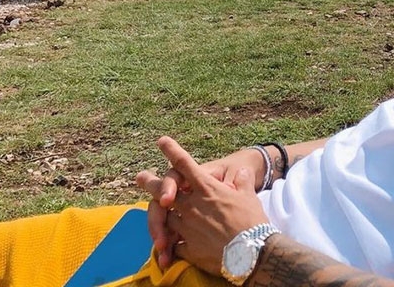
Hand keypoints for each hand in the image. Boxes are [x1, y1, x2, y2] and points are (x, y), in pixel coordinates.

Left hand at [135, 139, 263, 268]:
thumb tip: (242, 173)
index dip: (172, 151)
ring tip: (157, 218)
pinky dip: (173, 244)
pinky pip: (174, 244)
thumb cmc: (252, 221)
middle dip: (150, 183)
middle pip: (163, 192)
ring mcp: (187, 226)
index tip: (162, 141)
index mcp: (207, 188)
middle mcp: (192, 205)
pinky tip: (171, 248)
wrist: (253, 252)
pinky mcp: (188, 247)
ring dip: (162, 218)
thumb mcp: (250, 196)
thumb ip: (242, 182)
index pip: (185, 164)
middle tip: (140, 177)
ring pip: (166, 219)